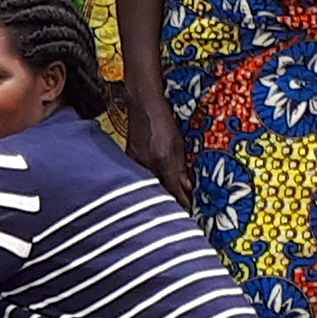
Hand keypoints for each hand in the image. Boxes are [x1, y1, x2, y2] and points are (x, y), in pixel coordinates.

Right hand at [120, 93, 192, 207]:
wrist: (143, 105)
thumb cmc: (163, 120)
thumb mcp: (178, 143)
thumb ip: (181, 167)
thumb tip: (187, 187)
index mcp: (163, 161)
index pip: (173, 190)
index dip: (182, 203)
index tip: (188, 212)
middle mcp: (147, 164)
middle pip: (159, 191)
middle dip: (170, 202)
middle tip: (179, 210)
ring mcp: (135, 162)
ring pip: (149, 185)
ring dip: (159, 193)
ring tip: (167, 201)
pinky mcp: (128, 158)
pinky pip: (140, 176)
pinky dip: (148, 182)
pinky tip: (153, 184)